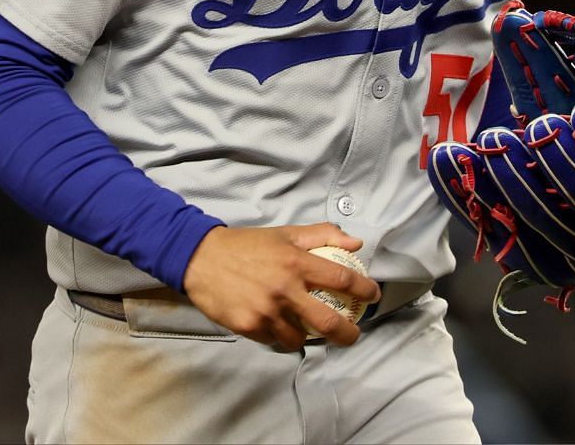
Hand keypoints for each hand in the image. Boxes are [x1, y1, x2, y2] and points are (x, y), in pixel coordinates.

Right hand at [181, 223, 381, 350]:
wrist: (201, 258)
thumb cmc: (246, 245)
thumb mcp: (285, 234)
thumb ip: (321, 235)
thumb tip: (355, 243)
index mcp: (296, 262)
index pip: (341, 279)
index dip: (363, 289)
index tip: (373, 295)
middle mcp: (284, 289)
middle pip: (327, 322)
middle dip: (348, 334)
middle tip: (353, 335)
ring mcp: (266, 311)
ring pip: (299, 337)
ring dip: (306, 336)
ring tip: (306, 328)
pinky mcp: (249, 327)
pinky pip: (274, 340)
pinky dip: (279, 335)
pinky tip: (277, 325)